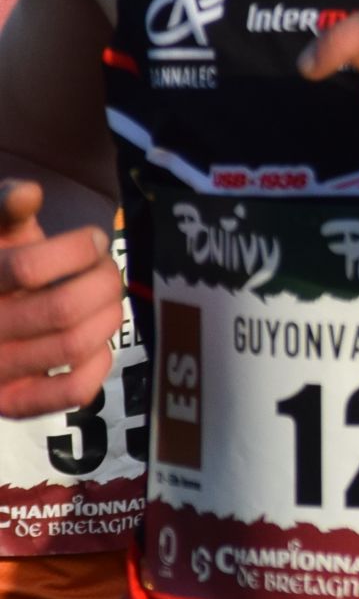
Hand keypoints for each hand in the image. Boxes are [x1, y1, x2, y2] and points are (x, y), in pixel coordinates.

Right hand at [0, 181, 122, 420]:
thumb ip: (4, 209)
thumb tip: (29, 193)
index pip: (28, 268)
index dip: (76, 249)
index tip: (93, 239)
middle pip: (64, 308)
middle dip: (103, 281)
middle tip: (108, 270)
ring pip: (74, 345)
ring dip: (107, 315)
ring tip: (105, 299)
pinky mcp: (13, 405)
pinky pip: (73, 390)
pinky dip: (99, 363)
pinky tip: (96, 340)